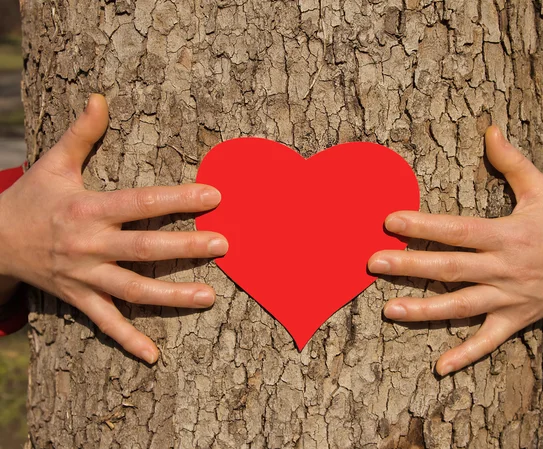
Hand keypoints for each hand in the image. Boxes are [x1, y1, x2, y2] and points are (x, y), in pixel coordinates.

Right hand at [0, 94, 227, 363]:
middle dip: (185, 247)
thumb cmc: (33, 199)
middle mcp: (88, 245)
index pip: (140, 202)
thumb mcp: (53, 163)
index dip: (177, 199)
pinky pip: (104, 323)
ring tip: (209, 297)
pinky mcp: (77, 298)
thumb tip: (101, 98)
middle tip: (225, 245)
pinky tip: (154, 355)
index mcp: (87, 208)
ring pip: (131, 290)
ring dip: (170, 296)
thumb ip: (82, 134)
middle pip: (144, 248)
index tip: (214, 196)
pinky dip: (127, 340)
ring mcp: (83, 276)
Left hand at [368, 126, 542, 375]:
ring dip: (425, 310)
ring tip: (389, 310)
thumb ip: (512, 161)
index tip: (388, 220)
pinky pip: (490, 341)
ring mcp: (510, 297)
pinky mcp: (517, 319)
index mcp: (508, 234)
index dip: (423, 225)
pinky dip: (466, 354)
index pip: (458, 229)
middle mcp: (505, 268)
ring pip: (462, 306)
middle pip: (450, 268)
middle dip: (409, 265)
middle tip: (371, 263)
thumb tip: (489, 128)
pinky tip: (439, 367)